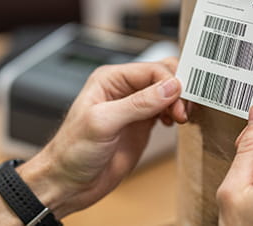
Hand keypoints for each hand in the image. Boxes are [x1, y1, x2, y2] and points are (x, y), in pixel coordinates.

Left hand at [17, 59, 186, 218]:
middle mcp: (123, 89)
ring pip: (167, 92)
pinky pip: (166, 110)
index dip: (171, 83)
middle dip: (179, 90)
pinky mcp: (141, 125)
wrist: (68, 183)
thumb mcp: (104, 123)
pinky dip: (176, 113)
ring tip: (180, 119)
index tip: (180, 104)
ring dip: (180, 102)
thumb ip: (138, 104)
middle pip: (163, 76)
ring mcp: (133, 108)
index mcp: (110, 79)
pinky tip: (174, 124)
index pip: (152, 70)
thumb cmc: (72, 151)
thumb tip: (171, 87)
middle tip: (184, 111)